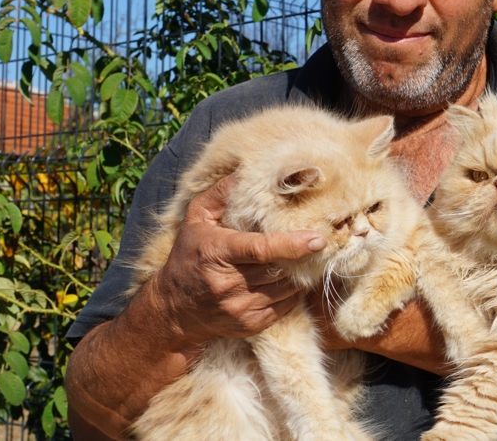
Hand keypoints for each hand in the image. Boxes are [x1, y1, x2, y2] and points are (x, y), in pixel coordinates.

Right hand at [146, 175, 329, 351]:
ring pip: (288, 288)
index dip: (292, 244)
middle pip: (280, 269)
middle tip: (322, 240)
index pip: (261, 250)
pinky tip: (293, 276)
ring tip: (309, 256)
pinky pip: (286, 306)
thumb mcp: (196, 218)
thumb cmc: (189, 255)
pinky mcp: (251, 324)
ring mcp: (240, 308)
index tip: (317, 238)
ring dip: (303, 272)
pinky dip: (295, 290)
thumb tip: (246, 171)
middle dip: (304, 256)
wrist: (174, 310)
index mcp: (216, 253)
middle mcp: (228, 284)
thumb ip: (221, 193)